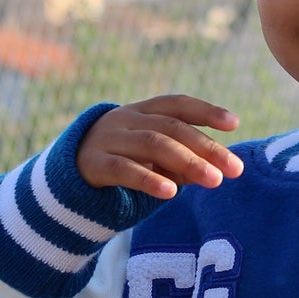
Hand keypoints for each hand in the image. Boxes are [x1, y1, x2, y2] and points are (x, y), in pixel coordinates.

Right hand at [76, 95, 243, 198]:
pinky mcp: (93, 164)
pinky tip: (172, 193)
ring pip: (152, 144)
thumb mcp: (152, 161)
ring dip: (187, 162)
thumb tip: (219, 168)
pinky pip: (124, 170)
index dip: (206, 111)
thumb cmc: (119, 165)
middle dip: (206, 147)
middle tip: (234, 169)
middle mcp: (125, 119)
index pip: (177, 104)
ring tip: (214, 181)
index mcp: (141, 111)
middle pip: (171, 127)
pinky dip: (150, 180)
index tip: (234, 124)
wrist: (64, 177)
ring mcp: (108, 139)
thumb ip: (181, 162)